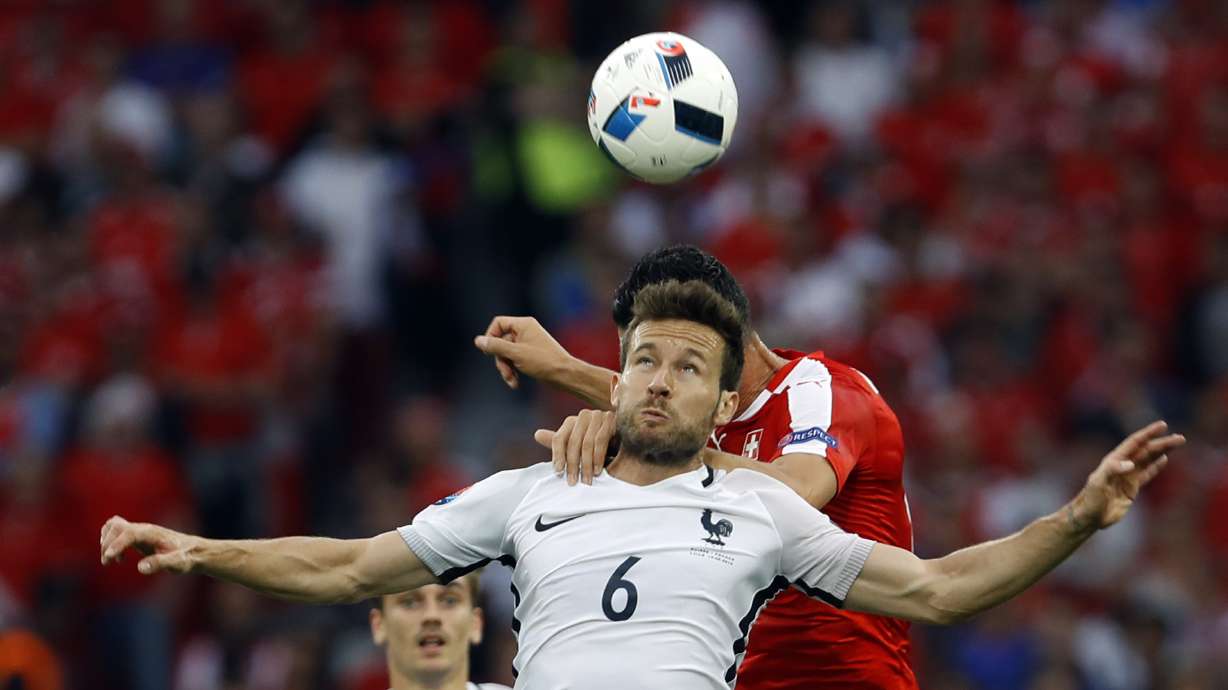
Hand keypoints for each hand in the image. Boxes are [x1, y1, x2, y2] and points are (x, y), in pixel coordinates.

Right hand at [100, 515, 197, 574]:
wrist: (192, 551)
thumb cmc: (186, 558)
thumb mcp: (177, 563)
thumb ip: (160, 564)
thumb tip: (140, 567)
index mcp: (153, 534)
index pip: (130, 533)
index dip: (117, 544)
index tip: (109, 558)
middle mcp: (144, 529)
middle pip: (116, 527)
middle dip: (107, 544)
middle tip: (107, 562)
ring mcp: (139, 530)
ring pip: (113, 526)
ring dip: (106, 541)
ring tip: (110, 560)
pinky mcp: (137, 536)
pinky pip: (116, 531)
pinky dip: (110, 542)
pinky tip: (119, 558)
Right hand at [474, 316, 572, 389]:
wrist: (565, 375)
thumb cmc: (544, 362)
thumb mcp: (516, 354)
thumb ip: (496, 346)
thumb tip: (478, 341)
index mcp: (523, 324)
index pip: (498, 323)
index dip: (491, 336)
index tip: (489, 351)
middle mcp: (525, 331)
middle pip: (500, 341)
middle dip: (500, 359)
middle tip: (505, 372)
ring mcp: (527, 344)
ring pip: (506, 353)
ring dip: (506, 368)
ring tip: (512, 380)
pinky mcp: (529, 356)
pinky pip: (513, 360)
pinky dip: (512, 371)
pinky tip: (515, 383)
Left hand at [534, 409, 616, 485]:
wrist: (622, 440)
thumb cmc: (596, 445)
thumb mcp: (576, 446)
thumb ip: (559, 443)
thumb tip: (536, 434)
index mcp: (571, 421)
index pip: (559, 438)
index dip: (557, 456)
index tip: (558, 473)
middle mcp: (583, 415)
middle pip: (572, 442)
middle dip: (572, 464)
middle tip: (572, 482)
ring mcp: (598, 415)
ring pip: (586, 443)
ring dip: (586, 464)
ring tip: (586, 480)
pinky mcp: (610, 419)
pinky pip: (601, 440)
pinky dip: (598, 457)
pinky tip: (598, 471)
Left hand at [1070, 421, 1184, 530]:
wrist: (1090, 516)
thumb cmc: (1091, 499)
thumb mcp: (1098, 483)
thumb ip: (1113, 470)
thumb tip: (1131, 464)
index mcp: (1114, 460)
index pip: (1135, 443)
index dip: (1148, 433)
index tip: (1163, 425)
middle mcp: (1122, 465)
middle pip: (1146, 450)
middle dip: (1162, 443)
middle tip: (1180, 438)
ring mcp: (1128, 476)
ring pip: (1149, 460)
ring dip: (1163, 452)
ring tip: (1177, 444)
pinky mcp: (1132, 489)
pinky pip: (1147, 474)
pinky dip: (1156, 466)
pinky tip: (1164, 459)